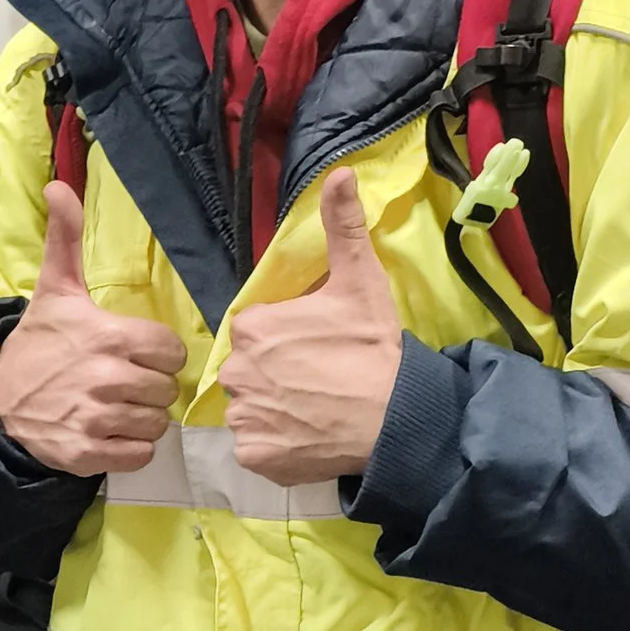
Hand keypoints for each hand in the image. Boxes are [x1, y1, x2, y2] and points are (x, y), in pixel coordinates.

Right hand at [0, 182, 184, 475]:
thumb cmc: (37, 344)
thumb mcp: (54, 289)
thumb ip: (65, 238)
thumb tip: (58, 185)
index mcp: (108, 337)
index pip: (170, 350)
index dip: (157, 353)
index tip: (134, 353)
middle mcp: (107, 378)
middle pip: (166, 389)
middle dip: (149, 386)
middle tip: (122, 381)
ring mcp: (98, 419)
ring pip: (156, 424)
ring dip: (141, 418)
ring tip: (115, 406)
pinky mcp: (89, 454)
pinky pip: (140, 454)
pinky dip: (130, 447)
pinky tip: (109, 432)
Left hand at [220, 169, 405, 483]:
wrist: (393, 417)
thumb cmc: (372, 348)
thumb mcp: (359, 281)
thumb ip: (341, 227)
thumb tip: (340, 173)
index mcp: (252, 328)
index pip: (258, 333)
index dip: (287, 341)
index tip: (316, 350)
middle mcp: (236, 373)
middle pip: (250, 371)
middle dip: (276, 375)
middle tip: (318, 381)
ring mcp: (244, 419)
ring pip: (251, 410)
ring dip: (274, 411)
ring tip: (313, 410)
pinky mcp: (256, 457)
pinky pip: (257, 448)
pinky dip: (276, 445)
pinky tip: (306, 436)